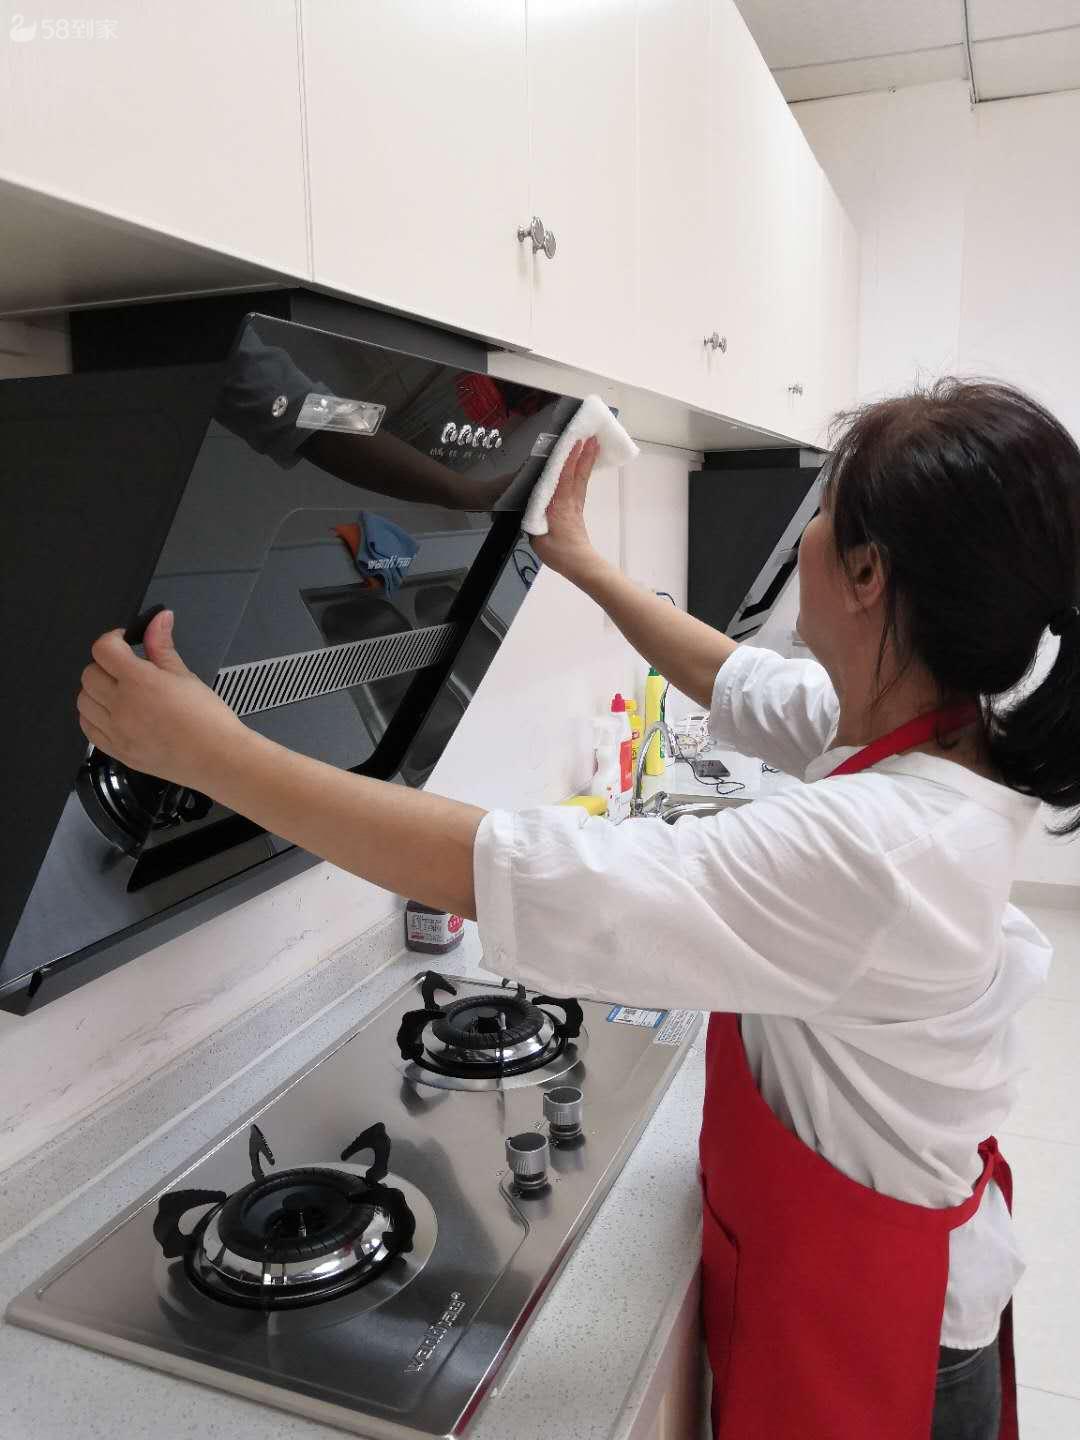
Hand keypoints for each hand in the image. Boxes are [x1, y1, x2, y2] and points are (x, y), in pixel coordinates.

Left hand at [77, 609, 246, 791]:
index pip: (103, 649)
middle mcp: (122, 706)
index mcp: (139, 682)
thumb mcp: (185, 675)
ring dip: (96, 691)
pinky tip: (114, 713)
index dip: (113, 640)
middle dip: (105, 665)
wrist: (216, 758)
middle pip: (89, 674)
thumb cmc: (208, 720)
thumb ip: (162, 646)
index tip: (124, 643)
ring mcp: (116, 730)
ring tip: (119, 692)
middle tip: (126, 669)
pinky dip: (94, 717)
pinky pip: (88, 728)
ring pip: (83, 701)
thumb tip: (159, 619)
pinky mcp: (117, 750)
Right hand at [531, 437, 602, 582]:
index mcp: (560, 505)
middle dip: (584, 453)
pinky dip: (582, 472)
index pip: (565, 477)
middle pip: (579, 473)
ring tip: (592, 444)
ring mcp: (576, 504)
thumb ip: (533, 516)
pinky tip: (582, 467)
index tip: (575, 441)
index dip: (569, 458)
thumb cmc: (558, 551)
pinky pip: (580, 485)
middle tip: (591, 434)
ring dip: (587, 460)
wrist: (579, 564)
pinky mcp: (577, 509)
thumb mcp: (537, 535)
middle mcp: (571, 500)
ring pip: (582, 477)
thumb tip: (528, 503)